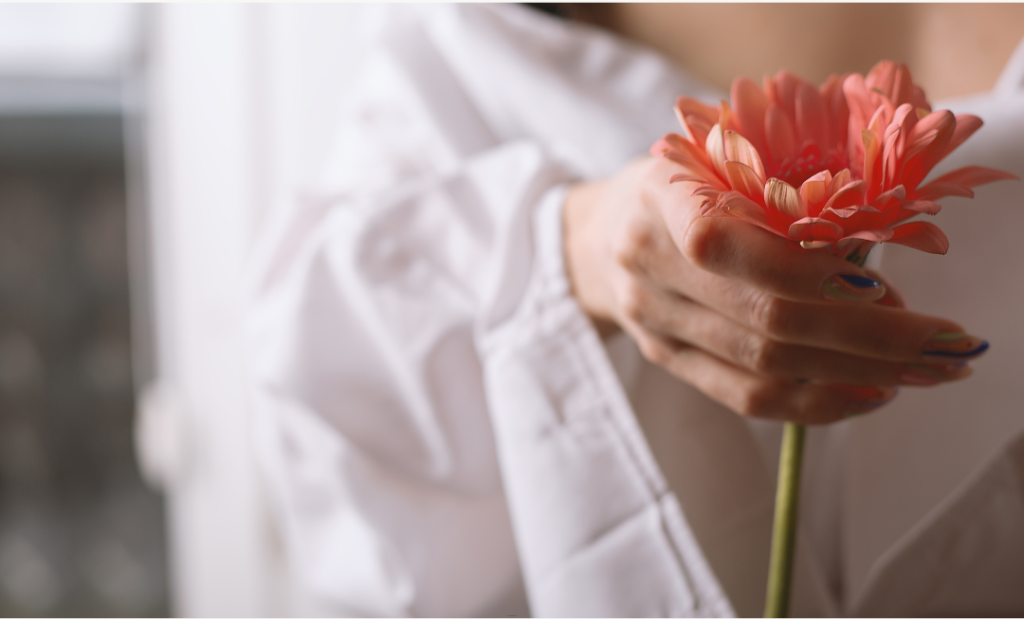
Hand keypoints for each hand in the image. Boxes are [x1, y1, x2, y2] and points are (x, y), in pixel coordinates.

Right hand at [563, 157, 986, 424]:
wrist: (596, 236)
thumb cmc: (676, 184)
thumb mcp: (716, 158)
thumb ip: (776, 192)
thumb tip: (875, 249)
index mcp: (658, 195)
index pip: (722, 243)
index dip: (802, 268)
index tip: (878, 282)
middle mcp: (646, 264)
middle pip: (762, 316)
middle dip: (868, 334)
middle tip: (943, 340)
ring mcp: (652, 320)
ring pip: (761, 365)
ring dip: (854, 373)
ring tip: (923, 370)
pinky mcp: (666, 359)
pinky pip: (742, 397)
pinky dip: (814, 402)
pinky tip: (868, 394)